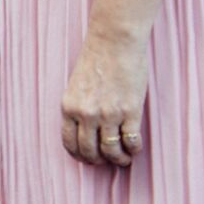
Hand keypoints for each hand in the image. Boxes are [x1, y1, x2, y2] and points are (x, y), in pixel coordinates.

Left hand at [61, 33, 148, 167]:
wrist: (114, 42)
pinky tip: (135, 148)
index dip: (80, 155)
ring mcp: (108, 114)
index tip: (88, 159)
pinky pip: (131, 142)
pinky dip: (133, 150)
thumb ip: (78, 107)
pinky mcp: (130, 112)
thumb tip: (86, 130)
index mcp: (69, 106)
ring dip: (119, 159)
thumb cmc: (96, 59)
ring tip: (124, 158)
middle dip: (98, 161)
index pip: (70, 142)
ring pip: (111, 151)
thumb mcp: (76, 85)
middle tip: (107, 160)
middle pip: (90, 151)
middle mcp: (86, 113)